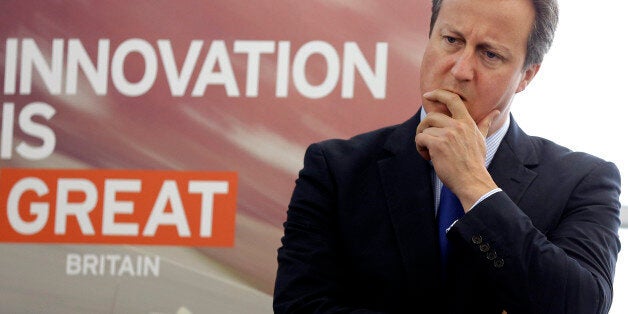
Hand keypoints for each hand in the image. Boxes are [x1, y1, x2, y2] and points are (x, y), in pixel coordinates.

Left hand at [415, 89, 499, 210]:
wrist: (472, 181)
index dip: (438, 94)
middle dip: (423, 127)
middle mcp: (458, 126)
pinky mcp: (438, 144)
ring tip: (428, 152)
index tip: (428, 95)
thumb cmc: (475, 162)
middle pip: (431, 116)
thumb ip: (485, 124)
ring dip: (422, 141)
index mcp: (467, 122)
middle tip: (425, 139)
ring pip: (424, 130)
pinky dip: (420, 148)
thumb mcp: (481, 139)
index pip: (452, 99)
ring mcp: (448, 135)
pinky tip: (427, 157)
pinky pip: (420, 139)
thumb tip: (496, 112)